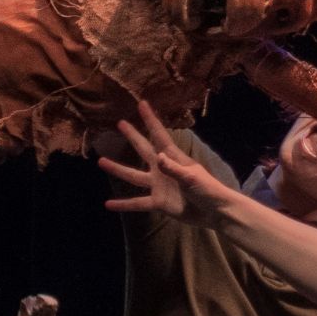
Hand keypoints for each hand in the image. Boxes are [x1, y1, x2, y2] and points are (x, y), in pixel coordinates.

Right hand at [98, 100, 222, 219]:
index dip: (151, 120)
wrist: (215, 212)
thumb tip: (158, 157)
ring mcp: (159, 185)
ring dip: (118, 169)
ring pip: (134, 176)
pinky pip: (138, 203)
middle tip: (120, 122)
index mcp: (174, 158)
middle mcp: (163, 169)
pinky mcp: (159, 202)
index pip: (159, 135)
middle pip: (144, 149)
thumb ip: (174, 168)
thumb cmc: (208, 190)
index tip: (142, 103)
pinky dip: (123, 204)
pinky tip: (108, 204)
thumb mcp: (192, 177)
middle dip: (133, 136)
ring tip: (101, 162)